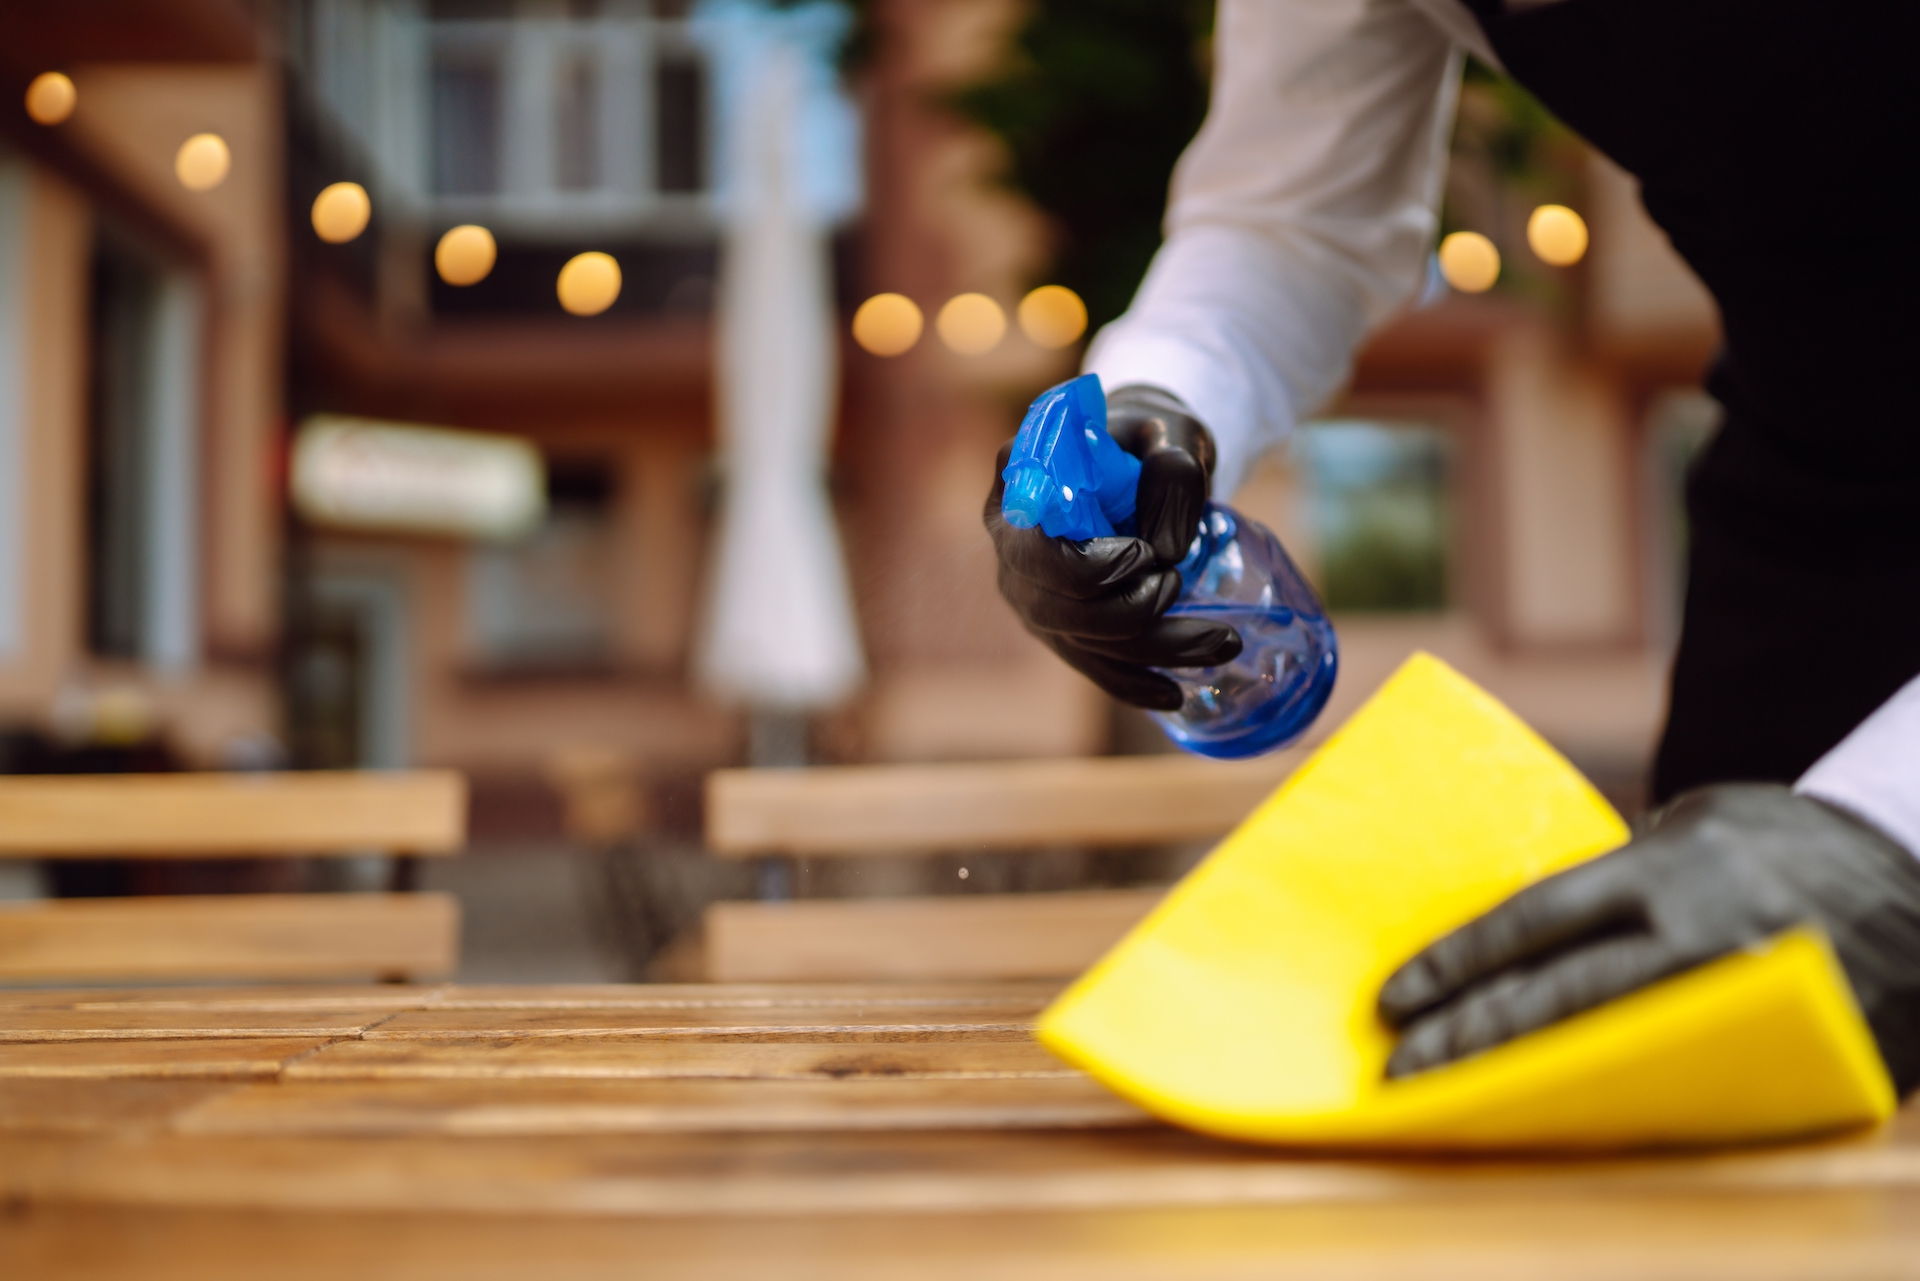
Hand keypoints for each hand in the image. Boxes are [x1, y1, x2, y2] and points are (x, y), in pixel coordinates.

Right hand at [985, 384, 1238, 710]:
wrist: (1143, 459)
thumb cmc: (1150, 437)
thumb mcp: (1171, 432)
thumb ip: (1173, 472)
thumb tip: (1168, 550)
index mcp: (1019, 486)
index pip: (1032, 550)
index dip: (1087, 569)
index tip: (1145, 554)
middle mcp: (1012, 547)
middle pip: (1056, 609)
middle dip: (1129, 614)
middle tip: (1182, 584)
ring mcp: (1033, 592)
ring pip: (1084, 642)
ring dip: (1153, 650)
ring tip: (1221, 641)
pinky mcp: (1062, 624)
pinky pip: (1093, 665)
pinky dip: (1134, 682)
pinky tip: (1174, 692)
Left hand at [1377, 784, 1919, 1093]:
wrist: (1916, 873)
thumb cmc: (1781, 842)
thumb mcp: (1695, 826)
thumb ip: (1616, 871)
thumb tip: (1529, 919)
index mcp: (1664, 870)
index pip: (1534, 921)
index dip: (1458, 964)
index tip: (1394, 999)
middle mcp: (1697, 937)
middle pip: (1557, 999)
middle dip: (1470, 1036)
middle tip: (1401, 1068)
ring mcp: (1741, 1004)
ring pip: (1609, 1053)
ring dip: (1529, 1080)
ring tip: (1461, 1100)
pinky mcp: (1783, 1056)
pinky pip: (1681, 1088)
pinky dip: (1612, 1103)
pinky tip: (1560, 1116)